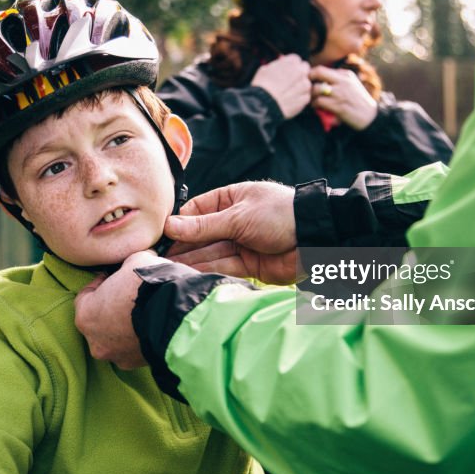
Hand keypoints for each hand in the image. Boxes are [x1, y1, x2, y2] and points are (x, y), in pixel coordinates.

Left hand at [75, 251, 168, 368]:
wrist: (178, 315)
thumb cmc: (150, 286)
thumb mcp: (136, 259)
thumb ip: (128, 263)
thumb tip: (135, 262)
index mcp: (86, 316)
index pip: (85, 297)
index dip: (101, 284)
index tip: (114, 278)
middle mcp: (95, 341)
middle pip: (99, 320)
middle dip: (112, 307)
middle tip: (130, 294)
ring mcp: (116, 356)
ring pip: (116, 337)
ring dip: (126, 325)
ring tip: (146, 309)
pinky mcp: (136, 364)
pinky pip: (134, 348)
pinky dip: (141, 337)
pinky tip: (154, 324)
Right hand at [164, 181, 299, 283]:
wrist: (316, 238)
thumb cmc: (280, 214)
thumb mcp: (238, 216)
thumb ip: (203, 226)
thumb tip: (170, 226)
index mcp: (230, 199)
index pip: (196, 211)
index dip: (178, 223)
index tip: (160, 235)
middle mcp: (233, 221)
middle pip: (201, 234)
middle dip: (181, 245)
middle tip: (157, 257)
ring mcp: (240, 243)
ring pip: (209, 252)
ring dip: (190, 260)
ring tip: (166, 269)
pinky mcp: (249, 264)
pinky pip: (223, 266)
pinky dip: (207, 270)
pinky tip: (188, 274)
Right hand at [251, 53, 311, 119]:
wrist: (263, 104)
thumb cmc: (262, 86)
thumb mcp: (265, 69)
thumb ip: (276, 65)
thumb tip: (280, 63)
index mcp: (291, 62)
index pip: (296, 60)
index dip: (290, 66)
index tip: (286, 71)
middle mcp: (301, 72)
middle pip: (304, 69)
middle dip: (299, 74)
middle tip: (289, 82)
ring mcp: (305, 85)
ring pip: (306, 83)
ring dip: (300, 87)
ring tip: (288, 93)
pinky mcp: (305, 98)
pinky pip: (305, 96)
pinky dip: (299, 98)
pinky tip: (290, 101)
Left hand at [309, 65, 377, 130]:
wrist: (370, 116)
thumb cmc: (358, 100)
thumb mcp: (352, 83)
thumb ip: (338, 77)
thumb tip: (320, 75)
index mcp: (345, 75)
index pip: (321, 69)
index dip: (310, 74)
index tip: (308, 81)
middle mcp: (342, 81)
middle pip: (317, 73)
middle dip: (308, 81)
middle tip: (306, 89)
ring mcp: (340, 93)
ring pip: (316, 89)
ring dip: (311, 95)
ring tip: (313, 100)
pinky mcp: (338, 106)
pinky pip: (319, 102)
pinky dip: (315, 105)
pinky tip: (317, 107)